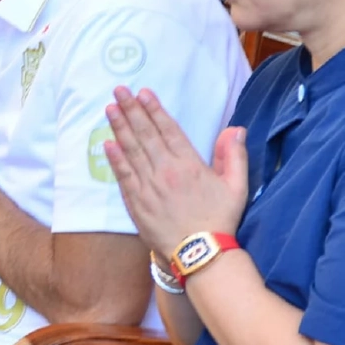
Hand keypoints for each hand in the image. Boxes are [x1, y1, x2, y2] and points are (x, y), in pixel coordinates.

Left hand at [104, 87, 248, 259]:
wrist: (201, 254)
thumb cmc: (220, 220)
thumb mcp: (237, 187)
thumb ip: (234, 156)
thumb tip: (234, 128)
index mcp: (190, 164)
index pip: (168, 130)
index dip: (155, 110)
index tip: (143, 93)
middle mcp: (166, 171)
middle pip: (145, 134)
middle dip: (131, 110)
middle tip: (118, 90)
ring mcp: (149, 187)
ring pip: (131, 151)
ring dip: (119, 128)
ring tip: (110, 108)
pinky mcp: (137, 203)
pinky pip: (124, 176)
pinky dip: (115, 159)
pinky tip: (107, 143)